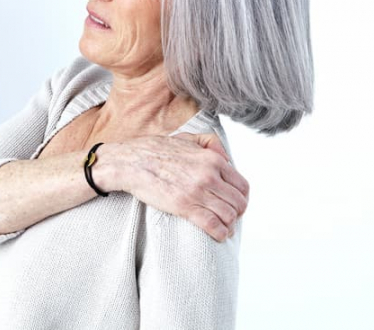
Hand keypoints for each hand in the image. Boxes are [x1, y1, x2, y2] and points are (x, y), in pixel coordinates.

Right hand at [97, 133, 249, 241]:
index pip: (241, 185)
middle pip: (238, 202)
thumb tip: (227, 157)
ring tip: (224, 228)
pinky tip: (219, 235)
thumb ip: (210, 143)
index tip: (234, 204)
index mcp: (213, 159)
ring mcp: (198, 191)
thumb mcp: (187, 138)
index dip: (241, 198)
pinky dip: (221, 233)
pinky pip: (213, 224)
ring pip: (229, 215)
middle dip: (237, 213)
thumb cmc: (156, 150)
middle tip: (229, 217)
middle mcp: (209, 175)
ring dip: (230, 224)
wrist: (131, 162)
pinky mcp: (185, 206)